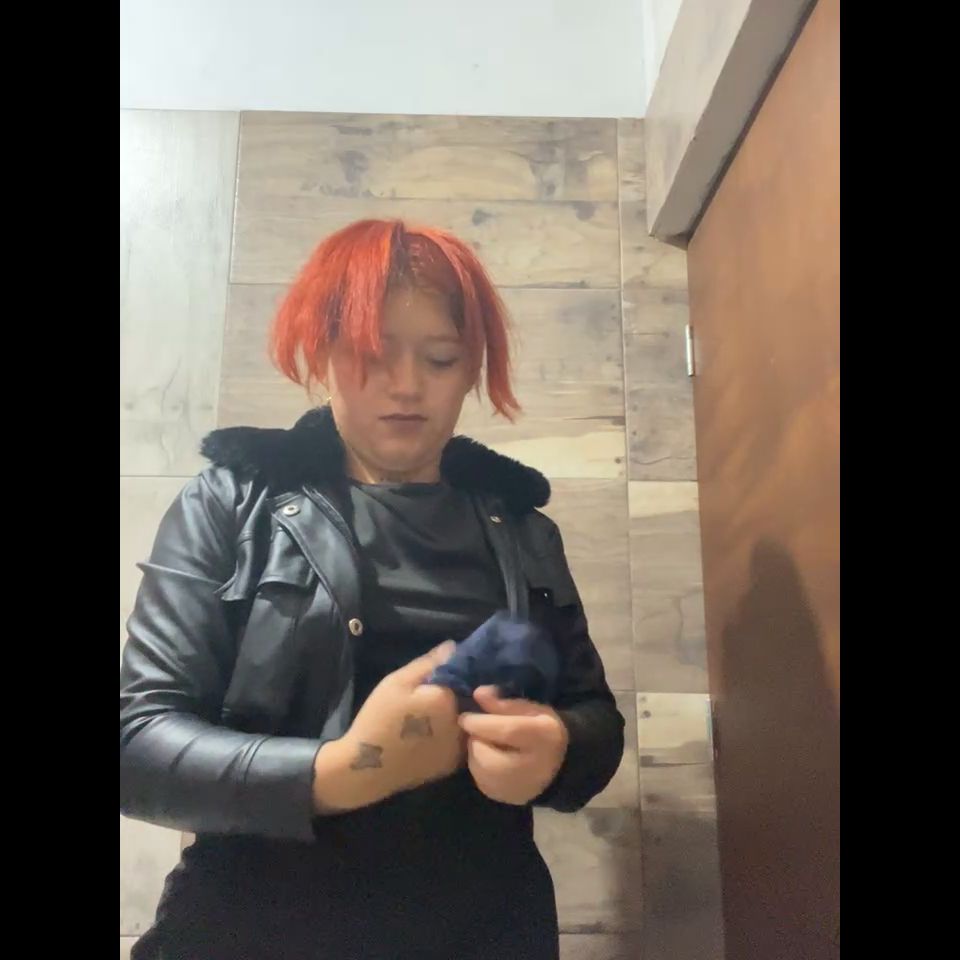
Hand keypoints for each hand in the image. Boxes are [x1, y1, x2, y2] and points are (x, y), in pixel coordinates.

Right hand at [313, 641, 464, 812]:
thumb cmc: (379, 718)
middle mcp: (461, 721)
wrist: (367, 768)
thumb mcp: (397, 682)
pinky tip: (435, 734)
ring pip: (468, 722)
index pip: (465, 677)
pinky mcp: (453, 764)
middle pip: (470, 701)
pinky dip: (454, 735)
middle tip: (438, 697)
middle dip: (461, 694)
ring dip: (460, 715)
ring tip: (437, 715)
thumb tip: (453, 647)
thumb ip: (428, 663)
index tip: (445, 676)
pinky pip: (462, 743)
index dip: (458, 674)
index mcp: (447, 697)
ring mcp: (459, 746)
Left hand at [458, 686, 568, 805]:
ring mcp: (520, 788)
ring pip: (480, 769)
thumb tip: (478, 693)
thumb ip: (503, 703)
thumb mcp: (530, 709)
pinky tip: (492, 761)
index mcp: (543, 737)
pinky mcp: (508, 798)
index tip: (465, 716)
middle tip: (482, 733)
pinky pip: (481, 781)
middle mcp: (533, 766)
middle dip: (477, 740)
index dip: (481, 723)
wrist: (559, 766)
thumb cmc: (542, 730)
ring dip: (476, 754)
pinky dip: (480, 769)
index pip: (505, 731)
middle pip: (487, 754)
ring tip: (487, 745)